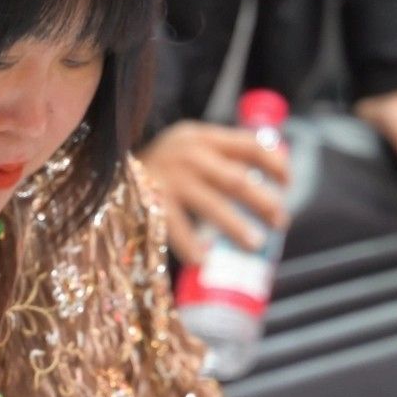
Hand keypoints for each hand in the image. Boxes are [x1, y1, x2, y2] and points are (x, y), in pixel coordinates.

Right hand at [137, 121, 290, 263]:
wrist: (109, 167)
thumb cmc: (164, 161)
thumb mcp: (193, 144)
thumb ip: (225, 153)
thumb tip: (276, 168)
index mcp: (203, 137)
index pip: (249, 145)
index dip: (274, 163)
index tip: (288, 183)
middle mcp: (188, 154)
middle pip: (236, 180)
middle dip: (263, 202)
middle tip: (281, 221)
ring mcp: (170, 179)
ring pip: (212, 205)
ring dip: (237, 226)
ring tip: (255, 244)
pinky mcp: (151, 202)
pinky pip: (176, 229)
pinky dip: (191, 246)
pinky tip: (204, 260)